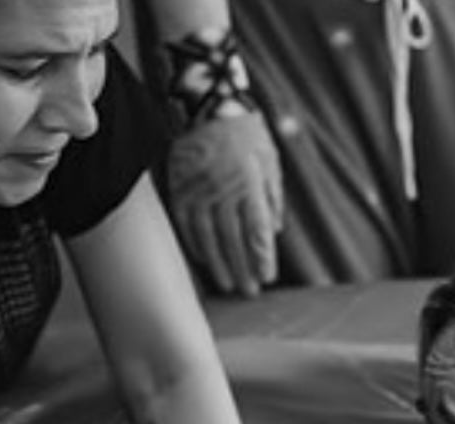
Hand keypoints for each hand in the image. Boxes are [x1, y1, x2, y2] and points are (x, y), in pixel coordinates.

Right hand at [167, 110, 282, 296]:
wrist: (208, 101)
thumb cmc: (246, 133)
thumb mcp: (270, 161)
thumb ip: (272, 198)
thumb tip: (274, 232)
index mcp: (249, 184)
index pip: (257, 232)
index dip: (262, 258)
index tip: (267, 276)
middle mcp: (223, 190)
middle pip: (233, 241)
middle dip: (243, 269)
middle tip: (249, 291)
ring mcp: (199, 190)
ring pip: (208, 238)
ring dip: (219, 265)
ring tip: (228, 285)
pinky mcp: (180, 188)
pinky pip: (187, 225)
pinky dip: (196, 245)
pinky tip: (205, 261)